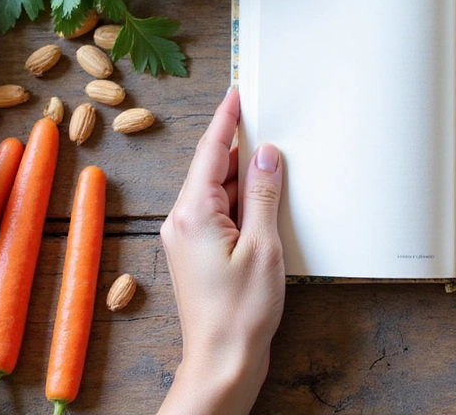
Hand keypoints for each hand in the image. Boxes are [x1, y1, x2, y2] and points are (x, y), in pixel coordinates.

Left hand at [159, 89, 284, 414]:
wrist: (223, 361)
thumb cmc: (240, 313)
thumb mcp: (263, 246)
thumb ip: (264, 195)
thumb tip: (268, 156)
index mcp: (192, 213)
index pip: (210, 151)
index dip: (226, 120)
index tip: (237, 94)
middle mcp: (182, 222)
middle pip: (212, 169)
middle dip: (239, 147)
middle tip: (267, 123)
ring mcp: (186, 239)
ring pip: (216, 192)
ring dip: (243, 178)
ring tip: (273, 165)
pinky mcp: (197, 255)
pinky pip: (218, 214)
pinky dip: (240, 203)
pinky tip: (263, 203)